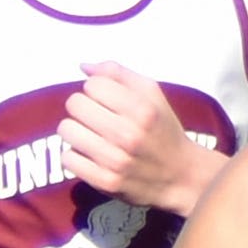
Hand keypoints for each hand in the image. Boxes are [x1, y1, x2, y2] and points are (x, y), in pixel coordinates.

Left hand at [61, 62, 222, 214]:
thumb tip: (83, 66)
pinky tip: (90, 155)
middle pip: (75, 104)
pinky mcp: (105, 182)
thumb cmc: (163, 130)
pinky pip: (67, 158)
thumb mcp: (152, 94)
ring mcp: (116, 160)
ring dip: (76, 131)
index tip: (106, 101)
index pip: (92, 84)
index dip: (96, 90)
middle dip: (83, 108)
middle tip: (96, 118)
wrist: (181, 176)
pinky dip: (74, 155)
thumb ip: (119, 74)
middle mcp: (129, 134)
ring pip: (67, 130)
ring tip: (92, 136)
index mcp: (142, 109)